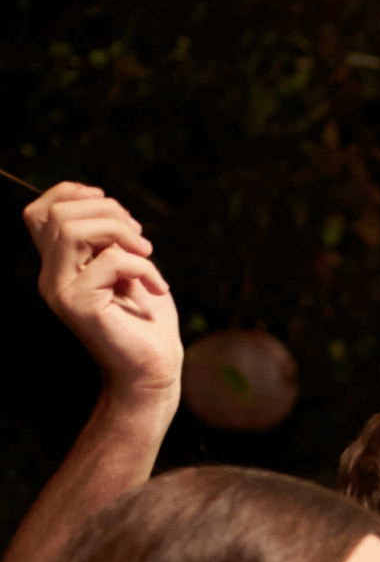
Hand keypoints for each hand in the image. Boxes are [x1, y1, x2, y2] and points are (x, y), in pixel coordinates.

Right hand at [25, 184, 179, 408]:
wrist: (156, 368)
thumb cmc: (147, 320)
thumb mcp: (128, 266)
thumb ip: (109, 238)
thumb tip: (102, 202)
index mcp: (60, 263)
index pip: (40, 212)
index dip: (70, 193)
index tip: (111, 205)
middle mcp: (51, 276)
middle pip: (58, 214)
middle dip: (108, 211)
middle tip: (140, 238)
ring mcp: (60, 291)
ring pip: (72, 230)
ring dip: (120, 232)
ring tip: (147, 253)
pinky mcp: (79, 305)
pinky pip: (109, 262)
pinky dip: (142, 265)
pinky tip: (157, 286)